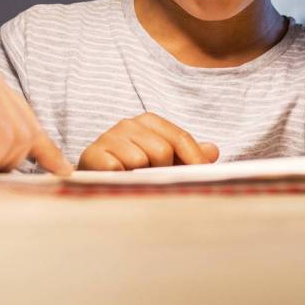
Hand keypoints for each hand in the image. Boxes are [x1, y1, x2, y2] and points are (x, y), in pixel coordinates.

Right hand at [77, 113, 219, 170]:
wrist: (92, 180)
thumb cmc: (131, 170)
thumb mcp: (161, 161)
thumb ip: (186, 154)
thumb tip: (213, 151)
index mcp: (148, 121)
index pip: (180, 138)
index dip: (195, 160)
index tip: (205, 177)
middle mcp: (128, 124)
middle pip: (163, 150)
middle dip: (164, 171)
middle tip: (156, 182)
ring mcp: (109, 137)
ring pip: (141, 161)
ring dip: (141, 177)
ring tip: (134, 181)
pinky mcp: (93, 154)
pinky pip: (118, 170)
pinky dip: (122, 180)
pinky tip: (119, 182)